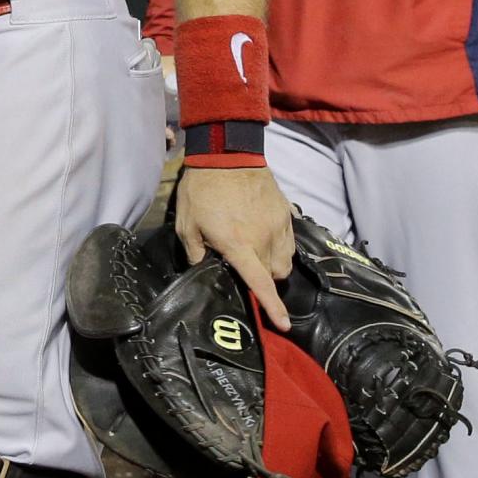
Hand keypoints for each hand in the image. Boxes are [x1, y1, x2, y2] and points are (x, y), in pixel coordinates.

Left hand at [176, 164, 295, 329]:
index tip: (283, 324)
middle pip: (277, 275)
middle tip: (248, 267)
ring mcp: (279, 225)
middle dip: (266, 278)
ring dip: (275, 262)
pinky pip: (290, 239)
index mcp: (240, 246)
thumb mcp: (187, 224)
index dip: (272, 307)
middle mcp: (264, 239)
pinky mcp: (286, 211)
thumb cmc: (202, 190)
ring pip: (286, 259)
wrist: (227, 153)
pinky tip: (266, 234)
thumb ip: (195, 252)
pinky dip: (280, 244)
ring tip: (258, 252)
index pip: (260, 284)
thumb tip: (203, 267)